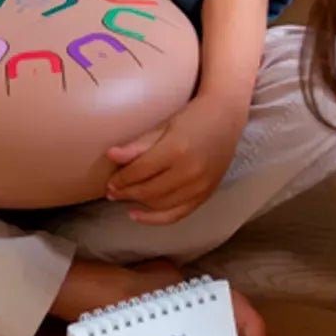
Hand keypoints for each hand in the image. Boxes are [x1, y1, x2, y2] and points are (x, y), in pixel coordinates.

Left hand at [105, 95, 244, 224]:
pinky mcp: (206, 195)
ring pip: (160, 204)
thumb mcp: (164, 125)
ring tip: (123, 198)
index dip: (122, 178)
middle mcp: (189, 171)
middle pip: (149, 190)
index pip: (141, 171)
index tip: (109, 181)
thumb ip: (138, 144)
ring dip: (138, 203)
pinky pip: (177, 214)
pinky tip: (137, 215)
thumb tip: (111, 156)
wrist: (226, 118)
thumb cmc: (192, 117)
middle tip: (111, 191)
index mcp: (177, 149)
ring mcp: (200, 186)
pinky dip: (155, 219)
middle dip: (126, 192)